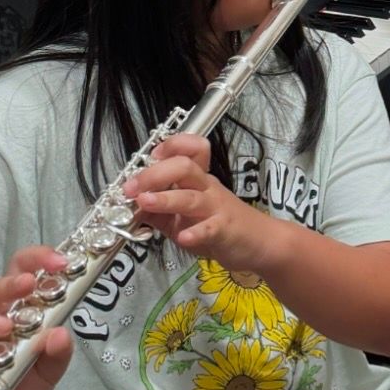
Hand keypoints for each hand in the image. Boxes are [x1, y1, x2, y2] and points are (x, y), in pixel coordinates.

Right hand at [0, 245, 72, 389]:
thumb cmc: (22, 382)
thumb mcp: (48, 372)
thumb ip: (58, 355)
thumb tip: (60, 335)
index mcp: (19, 310)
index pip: (24, 272)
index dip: (39, 260)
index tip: (60, 261)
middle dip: (12, 284)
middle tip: (28, 283)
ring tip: (3, 327)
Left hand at [122, 134, 279, 272]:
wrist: (260, 243)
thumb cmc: (221, 226)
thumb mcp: (185, 216)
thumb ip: (159, 212)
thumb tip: (130, 208)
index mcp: (198, 180)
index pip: (190, 149)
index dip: (170, 146)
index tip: (150, 156)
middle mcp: (207, 188)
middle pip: (184, 167)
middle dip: (154, 173)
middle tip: (131, 188)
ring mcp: (216, 208)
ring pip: (191, 197)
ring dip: (166, 198)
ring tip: (144, 202)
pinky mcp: (224, 230)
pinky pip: (209, 228)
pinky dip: (195, 233)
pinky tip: (183, 238)